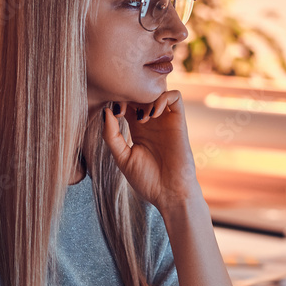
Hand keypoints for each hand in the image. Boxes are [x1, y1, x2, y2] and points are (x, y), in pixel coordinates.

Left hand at [101, 90, 201, 212]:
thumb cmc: (147, 180)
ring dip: (146, 97)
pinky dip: (163, 98)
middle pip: (140, 93)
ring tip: (141, 118)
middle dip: (130, 95)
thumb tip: (106, 111)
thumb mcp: (122, 158)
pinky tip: (153, 115)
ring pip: (157, 91)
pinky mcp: (179, 122)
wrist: (170, 194)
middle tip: (122, 109)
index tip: (112, 113)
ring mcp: (166, 120)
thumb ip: (111, 136)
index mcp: (137, 129)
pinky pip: (175, 97)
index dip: (117, 101)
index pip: (127, 103)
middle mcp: (152, 122)